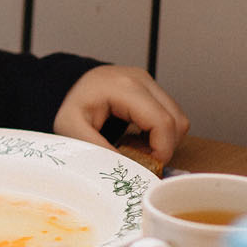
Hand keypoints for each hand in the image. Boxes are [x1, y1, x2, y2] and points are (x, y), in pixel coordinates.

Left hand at [54, 65, 189, 164]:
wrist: (68, 84)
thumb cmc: (70, 105)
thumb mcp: (70, 128)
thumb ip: (96, 147)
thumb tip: (123, 166)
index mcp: (124, 87)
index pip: (162, 122)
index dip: (161, 149)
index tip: (147, 165)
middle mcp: (142, 80)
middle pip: (177, 121)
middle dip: (164, 147)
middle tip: (139, 159)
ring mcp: (150, 83)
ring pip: (178, 119)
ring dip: (164, 140)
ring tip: (136, 148)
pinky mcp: (153, 89)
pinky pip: (171, 116)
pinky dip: (161, 132)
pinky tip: (139, 138)